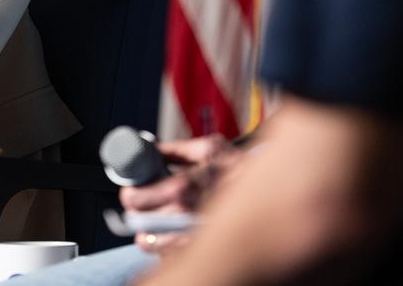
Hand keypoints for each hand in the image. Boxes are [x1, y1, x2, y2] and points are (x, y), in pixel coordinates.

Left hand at [120, 134, 240, 254]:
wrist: (271, 197)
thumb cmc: (239, 171)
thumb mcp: (210, 149)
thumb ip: (175, 149)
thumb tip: (148, 148)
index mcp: (183, 188)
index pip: (136, 199)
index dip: (130, 193)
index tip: (132, 189)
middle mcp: (184, 217)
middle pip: (139, 222)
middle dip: (138, 210)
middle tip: (142, 202)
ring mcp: (189, 239)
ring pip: (150, 241)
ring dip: (149, 230)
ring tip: (158, 218)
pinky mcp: (196, 251)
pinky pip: (167, 254)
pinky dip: (166, 244)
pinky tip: (175, 230)